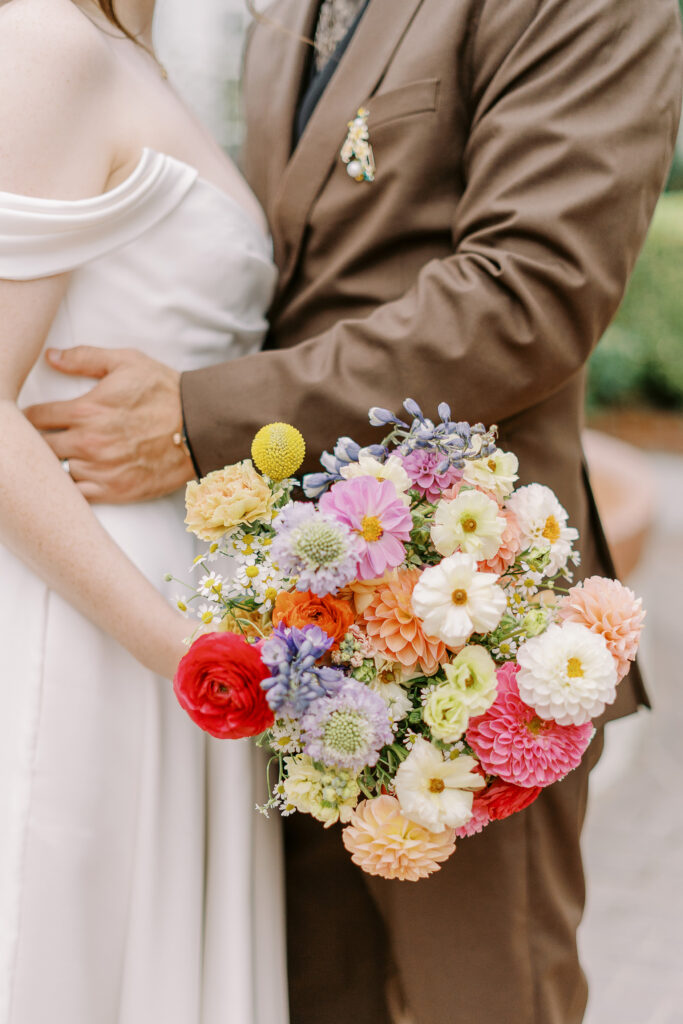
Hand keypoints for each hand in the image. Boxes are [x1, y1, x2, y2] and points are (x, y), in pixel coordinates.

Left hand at [23, 347, 195, 502]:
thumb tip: (51, 357)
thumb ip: (84, 357)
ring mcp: (101, 469)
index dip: (32, 416)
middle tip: (49, 437)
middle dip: (41, 440)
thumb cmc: (165, 393)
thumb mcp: (126, 363)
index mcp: (86, 410)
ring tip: (67, 456)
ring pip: (57, 472)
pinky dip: (75, 486)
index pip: (35, 417)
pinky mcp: (115, 490)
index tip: (38, 417)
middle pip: (40, 447)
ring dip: (58, 464)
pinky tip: (82, 474)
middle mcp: (88, 442)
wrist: (200, 427)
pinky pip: (78, 494)